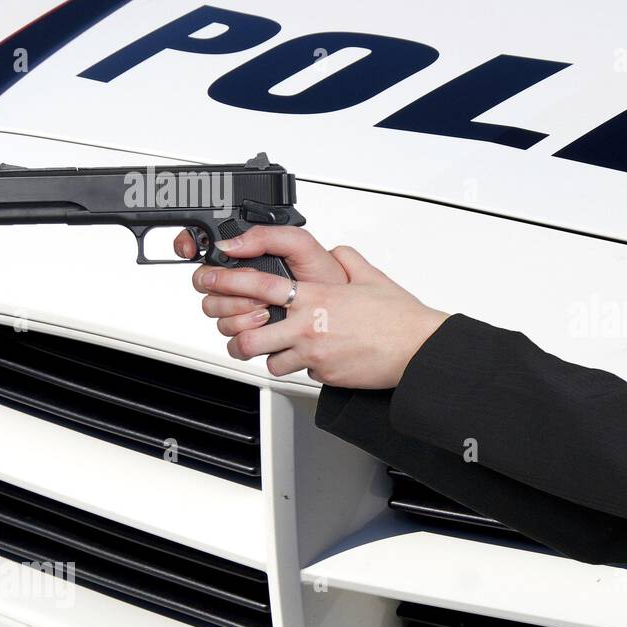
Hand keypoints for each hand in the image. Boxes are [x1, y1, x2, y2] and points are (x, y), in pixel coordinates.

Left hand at [181, 225, 450, 387]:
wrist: (417, 348)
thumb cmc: (398, 317)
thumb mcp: (370, 276)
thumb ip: (347, 259)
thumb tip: (336, 252)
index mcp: (316, 295)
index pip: (258, 285)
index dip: (226, 281)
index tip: (209, 279)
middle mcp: (309, 325)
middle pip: (249, 334)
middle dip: (233, 334)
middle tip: (233, 330)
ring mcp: (314, 353)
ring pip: (269, 361)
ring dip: (267, 356)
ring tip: (272, 350)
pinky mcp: (324, 374)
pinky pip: (299, 373)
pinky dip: (300, 368)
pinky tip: (310, 360)